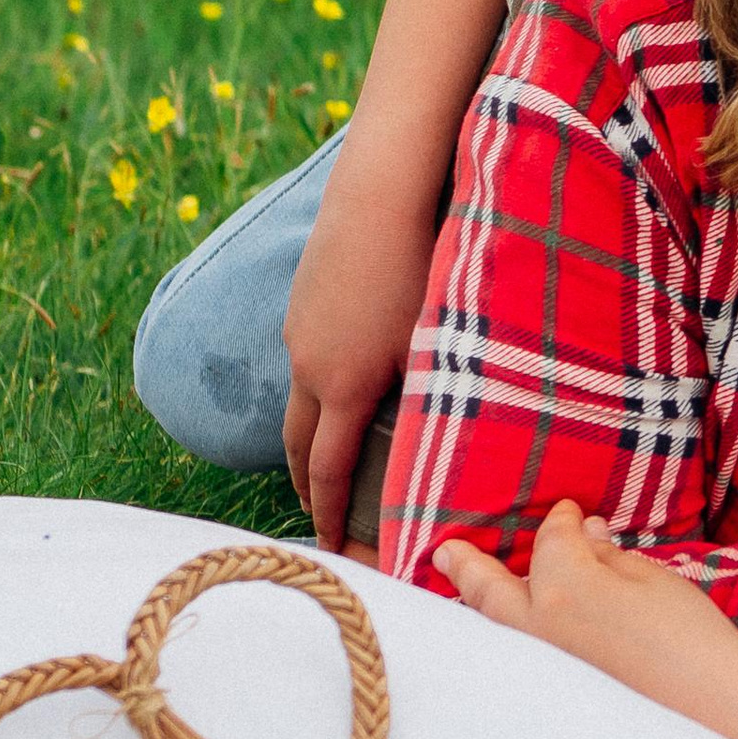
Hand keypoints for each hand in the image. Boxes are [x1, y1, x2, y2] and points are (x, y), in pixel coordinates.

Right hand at [282, 174, 440, 551]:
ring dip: (307, 434)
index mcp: (342, 388)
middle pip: (296, 445)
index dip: (326, 516)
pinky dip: (314, 386)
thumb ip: (429, 399)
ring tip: (324, 454)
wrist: (379, 190)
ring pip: (297, 399)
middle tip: (319, 514)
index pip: (325, 472)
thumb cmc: (419, 265)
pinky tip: (338, 377)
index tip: (329, 548)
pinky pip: (302, 358)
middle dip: (305, 485)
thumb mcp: (432, 341)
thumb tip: (441, 450)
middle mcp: (309, 366)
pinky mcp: (301, 299)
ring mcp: (298, 331)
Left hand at [435, 502, 737, 738]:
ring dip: (475, 606)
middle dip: (466, 566)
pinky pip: (512, 661)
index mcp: (563, 586)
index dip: (562, 522)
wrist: (716, 718)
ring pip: (492, 629)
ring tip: (457, 587)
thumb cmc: (693, 641)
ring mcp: (535, 672)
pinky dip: (503, 640)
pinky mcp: (545, 704)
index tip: (571, 514)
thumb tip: (585, 535)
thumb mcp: (655, 580)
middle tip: (445, 553)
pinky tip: (504, 633)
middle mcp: (535, 628)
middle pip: (488, 589)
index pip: (551, 540)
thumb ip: (608, 557)